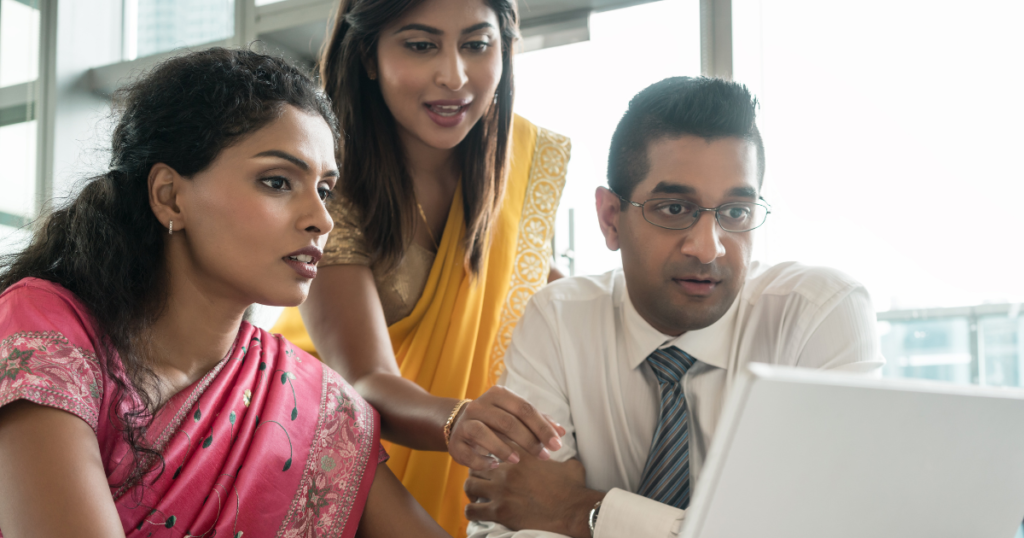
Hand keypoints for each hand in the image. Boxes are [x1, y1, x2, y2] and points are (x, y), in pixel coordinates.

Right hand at [447, 386, 565, 471]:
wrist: (460, 424)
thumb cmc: (496, 420)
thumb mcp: (516, 416)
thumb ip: (538, 421)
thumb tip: (561, 432)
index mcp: (499, 394)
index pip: (525, 409)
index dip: (542, 427)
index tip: (557, 444)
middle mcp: (480, 405)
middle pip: (507, 422)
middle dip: (529, 441)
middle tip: (544, 456)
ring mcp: (465, 423)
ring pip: (484, 433)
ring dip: (503, 449)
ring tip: (518, 460)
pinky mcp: (455, 441)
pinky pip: (469, 453)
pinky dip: (483, 461)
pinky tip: (494, 465)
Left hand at [463, 445, 604, 537]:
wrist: (574, 510)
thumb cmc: (573, 487)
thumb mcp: (567, 463)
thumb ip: (561, 454)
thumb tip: (564, 450)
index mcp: (522, 455)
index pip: (494, 442)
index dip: (489, 447)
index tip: (488, 454)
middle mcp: (507, 470)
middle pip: (477, 462)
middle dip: (477, 469)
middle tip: (481, 476)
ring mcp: (501, 490)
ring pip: (470, 484)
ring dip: (473, 490)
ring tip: (477, 495)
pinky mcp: (500, 511)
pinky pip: (473, 511)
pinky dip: (472, 512)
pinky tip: (478, 512)